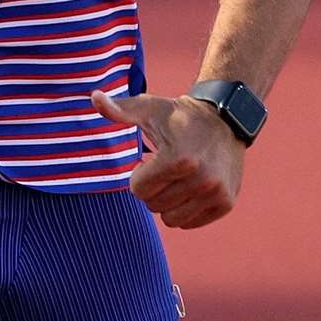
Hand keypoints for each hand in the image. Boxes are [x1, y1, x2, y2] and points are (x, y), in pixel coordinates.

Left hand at [92, 90, 243, 228]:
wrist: (225, 118)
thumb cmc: (178, 115)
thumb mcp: (148, 108)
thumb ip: (119, 109)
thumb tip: (94, 97)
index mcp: (177, 159)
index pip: (138, 190)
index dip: (137, 174)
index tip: (147, 160)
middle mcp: (200, 179)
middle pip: (154, 206)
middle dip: (152, 189)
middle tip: (161, 169)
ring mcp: (215, 193)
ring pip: (172, 219)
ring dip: (167, 202)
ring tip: (174, 179)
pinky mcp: (226, 202)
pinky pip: (191, 222)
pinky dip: (185, 209)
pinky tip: (189, 187)